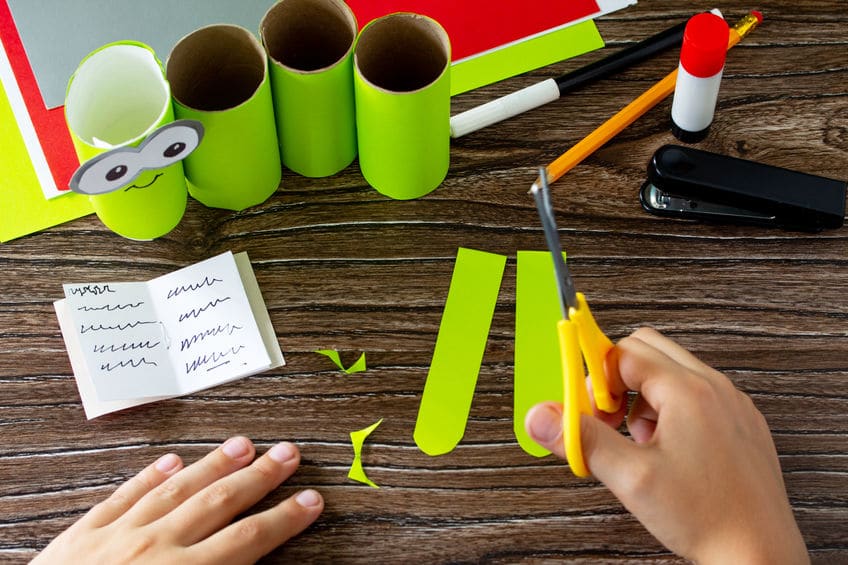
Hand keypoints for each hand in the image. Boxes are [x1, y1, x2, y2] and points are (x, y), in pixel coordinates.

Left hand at [34, 437, 322, 563]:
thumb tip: (250, 564)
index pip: (248, 541)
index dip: (284, 519)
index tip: (309, 501)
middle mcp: (156, 549)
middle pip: (220, 503)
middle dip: (259, 477)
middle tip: (287, 454)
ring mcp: (117, 537)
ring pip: (177, 489)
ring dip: (212, 465)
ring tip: (240, 444)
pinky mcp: (82, 536)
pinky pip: (122, 497)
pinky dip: (148, 477)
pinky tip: (168, 462)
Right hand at [525, 327, 807, 563]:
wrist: (759, 555)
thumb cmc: (706, 518)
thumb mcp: (631, 478)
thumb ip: (582, 439)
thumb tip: (542, 416)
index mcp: (688, 392)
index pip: (625, 352)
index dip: (596, 379)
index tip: (586, 408)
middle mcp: (715, 388)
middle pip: (650, 349)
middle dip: (618, 378)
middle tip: (607, 418)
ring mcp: (733, 404)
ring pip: (673, 371)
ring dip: (644, 396)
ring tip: (640, 442)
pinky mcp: (742, 423)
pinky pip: (697, 394)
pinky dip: (671, 409)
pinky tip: (667, 451)